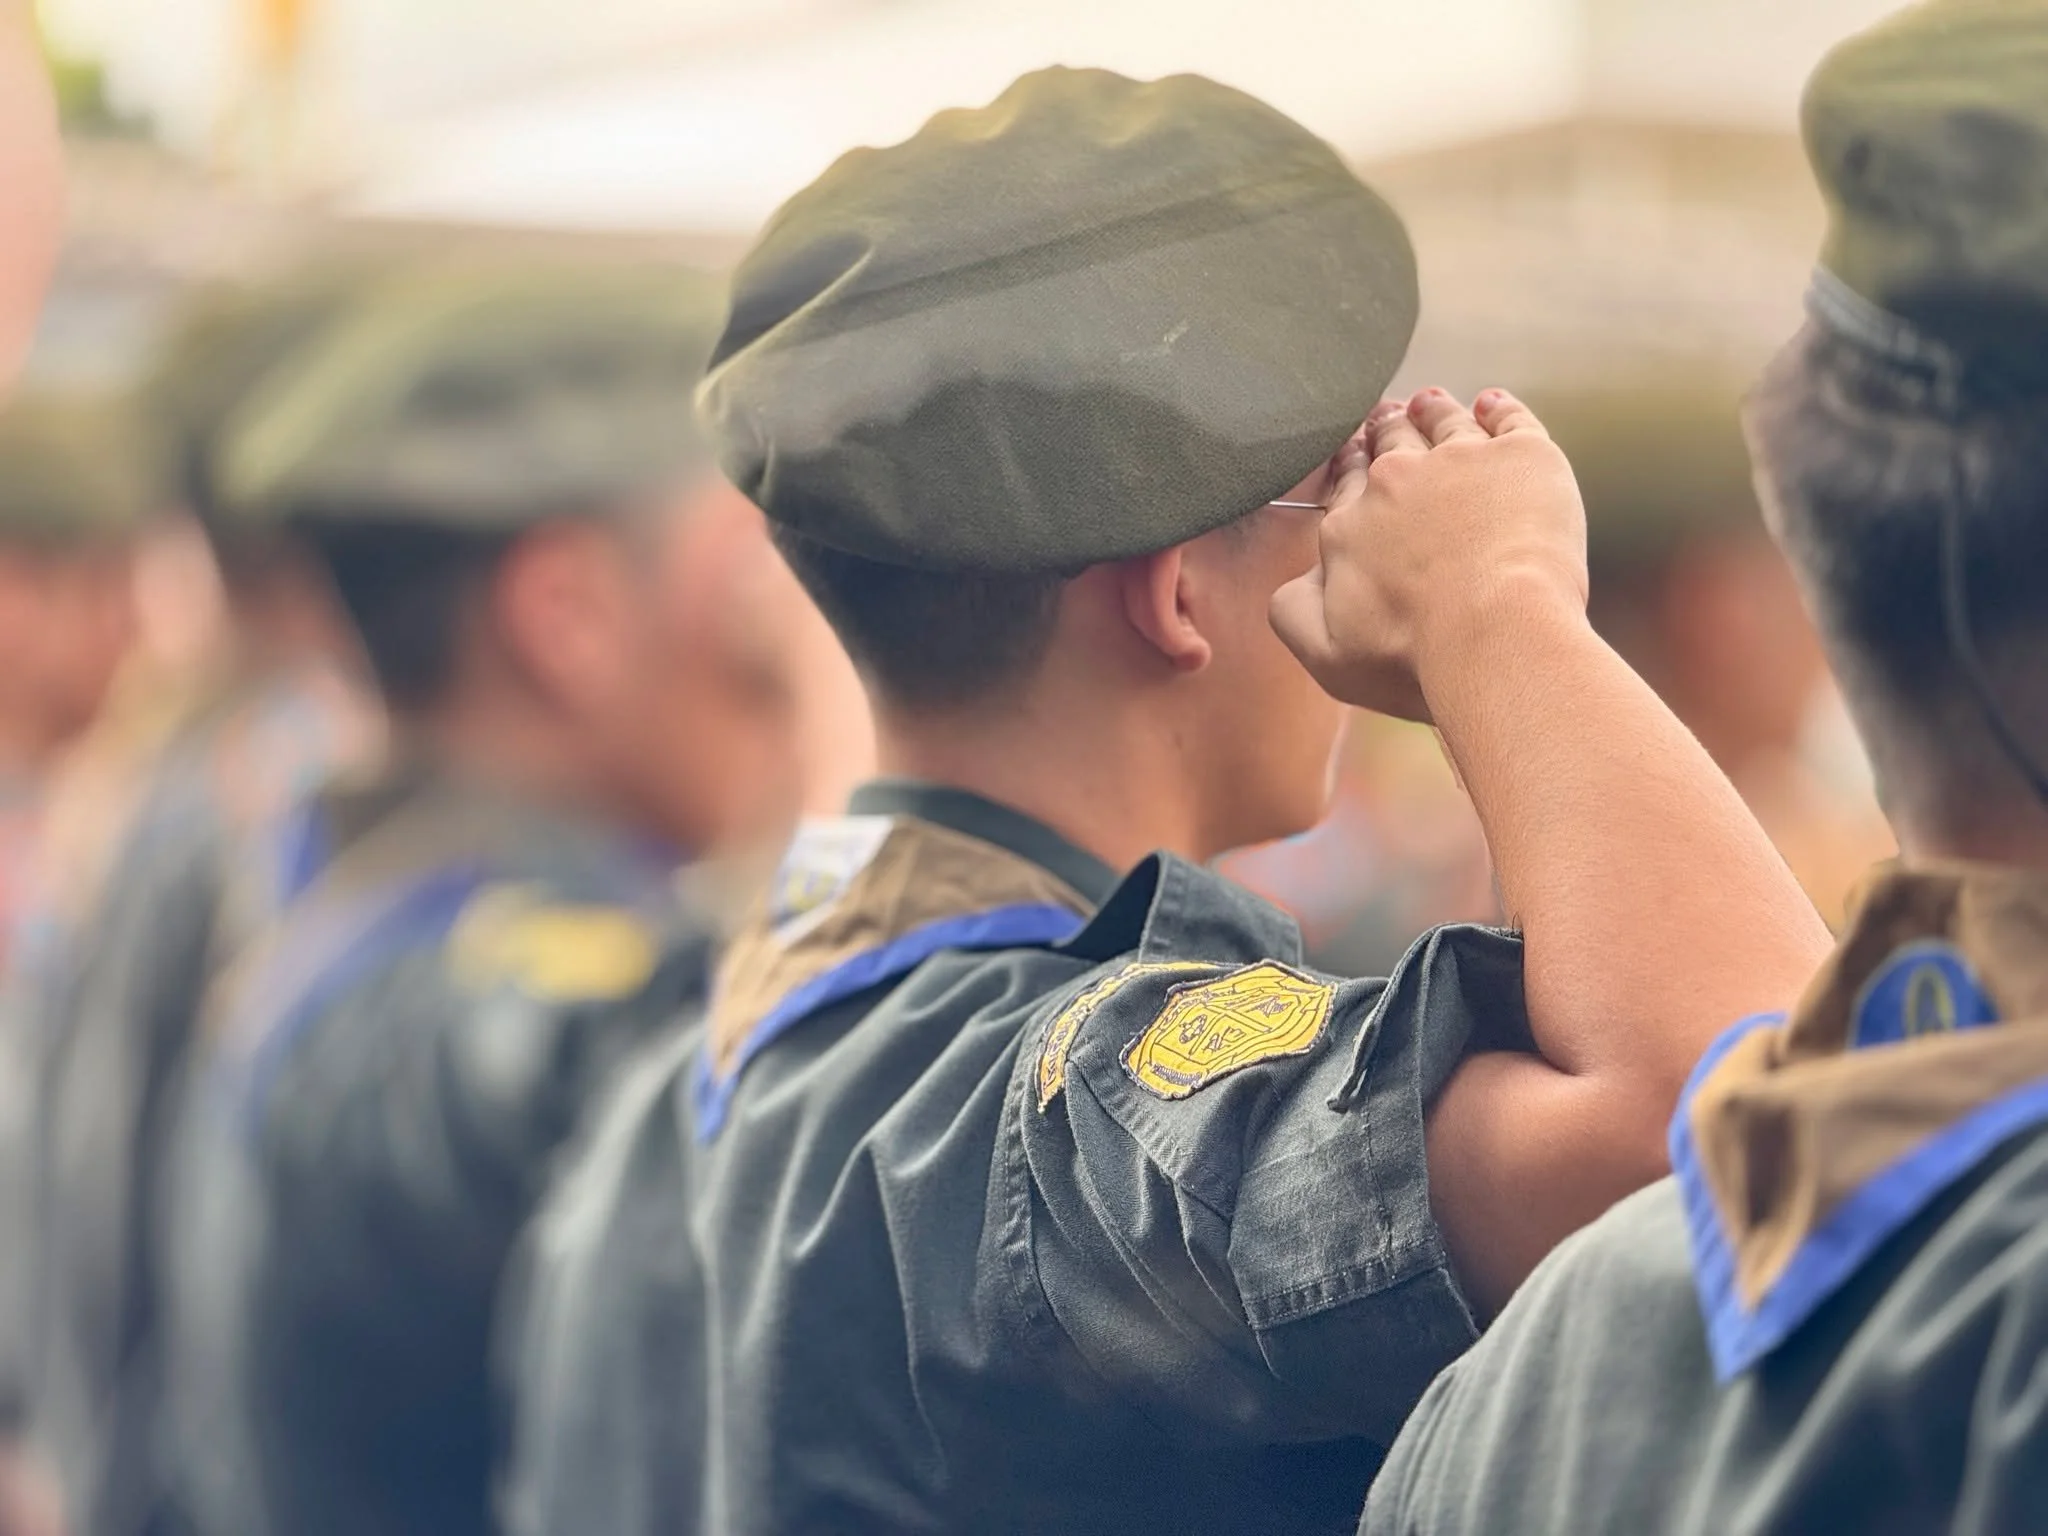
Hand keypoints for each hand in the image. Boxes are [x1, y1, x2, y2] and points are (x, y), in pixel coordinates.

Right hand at [1271, 389, 1588, 720]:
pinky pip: (1508, 418)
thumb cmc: (1415, 657)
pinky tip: (1492, 405)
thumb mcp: (1327, 656)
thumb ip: (1293, 614)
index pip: (1348, 486)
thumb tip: (1298, 580)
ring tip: (1430, 403)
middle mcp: (1398, 482)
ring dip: (1434, 410)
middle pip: (1391, 444)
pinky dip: (1498, 408)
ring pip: (1445, 422)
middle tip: (1387, 418)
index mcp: (1351, 527)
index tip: (1354, 462)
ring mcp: (1462, 462)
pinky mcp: (1522, 457)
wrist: (1493, 635)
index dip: (1351, 471)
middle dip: (1386, 431)